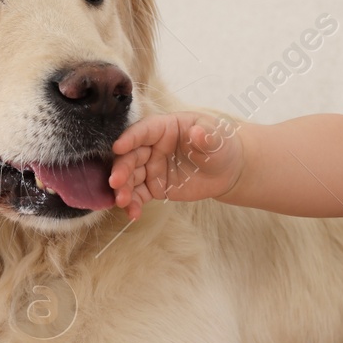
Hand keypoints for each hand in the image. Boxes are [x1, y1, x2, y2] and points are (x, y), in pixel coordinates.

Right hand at [108, 111, 243, 219]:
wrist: (226, 170)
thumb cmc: (219, 145)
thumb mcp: (217, 138)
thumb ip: (206, 136)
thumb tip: (198, 133)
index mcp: (165, 128)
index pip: (144, 131)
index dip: (130, 138)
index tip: (118, 147)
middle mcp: (153, 146)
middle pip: (131, 155)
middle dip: (121, 168)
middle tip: (116, 182)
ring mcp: (151, 167)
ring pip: (131, 177)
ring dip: (123, 189)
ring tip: (123, 202)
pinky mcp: (154, 186)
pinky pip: (139, 195)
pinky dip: (134, 204)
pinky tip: (133, 214)